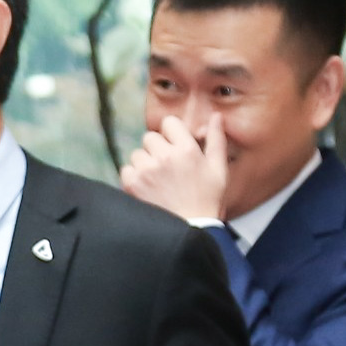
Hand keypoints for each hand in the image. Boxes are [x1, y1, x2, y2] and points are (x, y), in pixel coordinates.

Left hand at [119, 111, 231, 226]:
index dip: (171, 133)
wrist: (191, 229)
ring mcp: (147, 170)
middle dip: (157, 148)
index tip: (175, 146)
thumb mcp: (219, 169)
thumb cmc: (207, 200)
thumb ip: (216, 140)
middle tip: (167, 167)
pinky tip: (148, 188)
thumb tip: (216, 116)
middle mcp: (165, 156)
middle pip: (150, 137)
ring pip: (137, 153)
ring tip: (159, 180)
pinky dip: (134, 177)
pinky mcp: (133, 184)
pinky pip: (126, 169)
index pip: (168, 123)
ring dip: (145, 163)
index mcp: (187, 149)